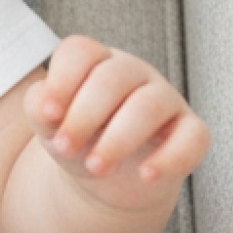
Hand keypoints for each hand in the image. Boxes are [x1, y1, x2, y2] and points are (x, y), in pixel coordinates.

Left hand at [23, 35, 209, 211]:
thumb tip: (45, 104)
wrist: (106, 180)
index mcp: (96, 63)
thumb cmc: (78, 139)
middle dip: (84, 117)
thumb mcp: (51, 125)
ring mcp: (165, 100)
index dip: (62, 81)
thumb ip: (41, 108)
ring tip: (95, 167)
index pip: (80, 52)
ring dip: (118, 140)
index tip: (50, 116)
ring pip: (148, 106)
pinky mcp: (190, 133)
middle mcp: (133, 74)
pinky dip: (170, 158)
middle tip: (65, 148)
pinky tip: (146, 174)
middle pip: (112, 78)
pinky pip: (192, 138)